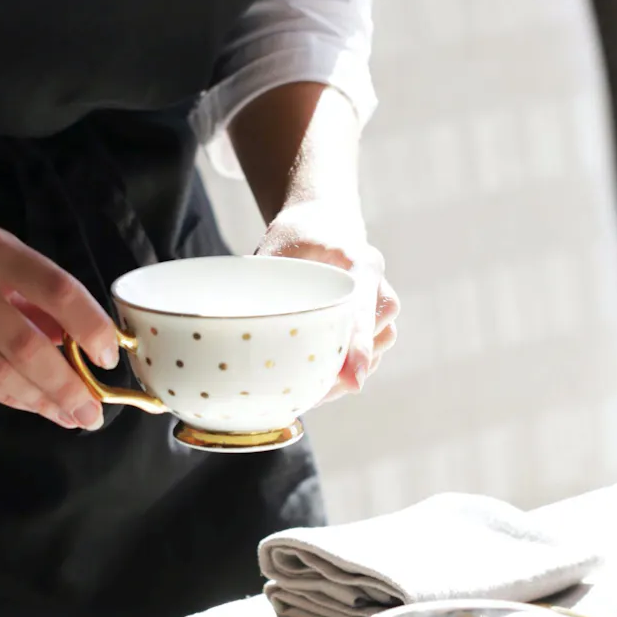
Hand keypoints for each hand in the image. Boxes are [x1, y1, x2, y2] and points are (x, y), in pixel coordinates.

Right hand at [0, 215, 123, 429]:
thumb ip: (27, 289)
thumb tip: (76, 340)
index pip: (54, 288)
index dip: (88, 325)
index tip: (108, 357)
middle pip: (26, 344)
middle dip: (66, 384)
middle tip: (93, 412)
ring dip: (38, 400)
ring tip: (69, 416)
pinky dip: (3, 396)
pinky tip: (28, 405)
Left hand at [255, 200, 399, 397]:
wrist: (322, 222)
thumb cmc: (296, 235)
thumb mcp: (276, 249)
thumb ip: (264, 283)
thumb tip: (235, 323)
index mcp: (358, 259)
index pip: (364, 306)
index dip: (358, 344)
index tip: (353, 379)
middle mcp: (377, 281)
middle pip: (377, 333)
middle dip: (349, 367)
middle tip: (313, 394)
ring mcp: (381, 299)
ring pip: (380, 344)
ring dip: (352, 371)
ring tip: (314, 392)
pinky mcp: (376, 316)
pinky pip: (375, 349)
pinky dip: (353, 367)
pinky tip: (323, 381)